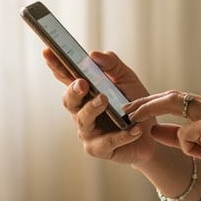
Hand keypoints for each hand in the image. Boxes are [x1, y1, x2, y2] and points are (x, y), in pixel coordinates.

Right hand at [43, 48, 157, 164]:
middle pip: (69, 101)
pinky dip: (122, 135)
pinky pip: (107, 141)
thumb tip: (93, 54)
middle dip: (73, 91)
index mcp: (86, 93)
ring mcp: (88, 131)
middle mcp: (81, 111)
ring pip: (83, 120)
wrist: (151, 136)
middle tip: (82, 83)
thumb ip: (112, 65)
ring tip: (105, 99)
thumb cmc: (135, 106)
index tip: (48, 51)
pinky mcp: (98, 149)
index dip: (56, 65)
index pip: (66, 77)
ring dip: (92, 108)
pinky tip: (135, 128)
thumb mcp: (127, 80)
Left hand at [126, 90, 200, 185]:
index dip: (155, 102)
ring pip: (175, 107)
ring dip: (152, 112)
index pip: (178, 99)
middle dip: (146, 101)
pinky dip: (187, 147)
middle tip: (126, 109)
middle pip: (172, 96)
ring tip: (133, 118)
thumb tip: (154, 131)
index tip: (136, 109)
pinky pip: (185, 135)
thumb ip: (180, 137)